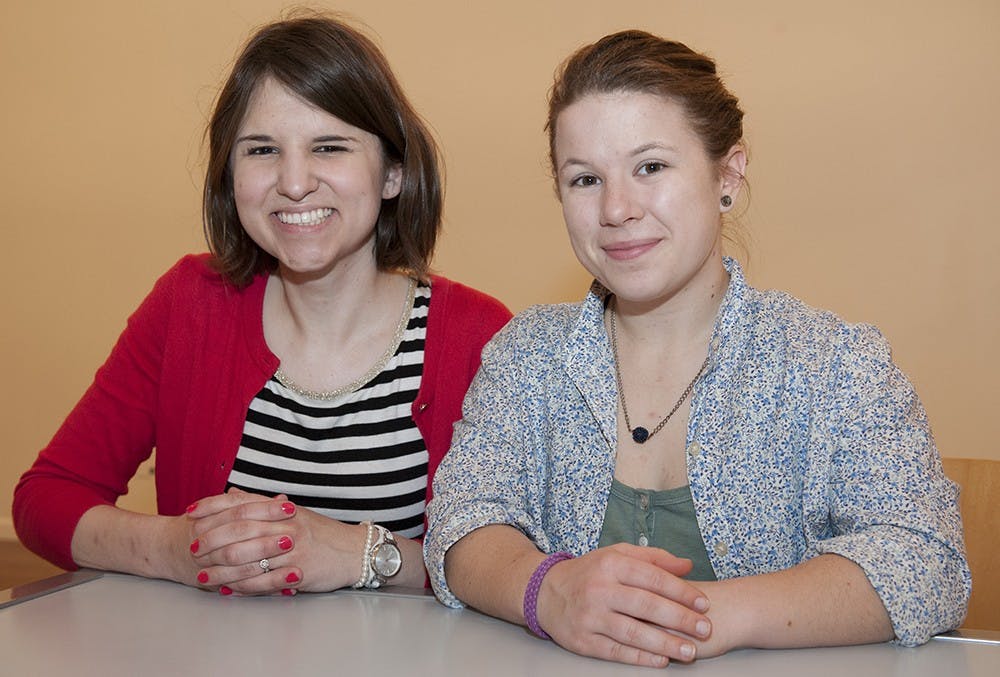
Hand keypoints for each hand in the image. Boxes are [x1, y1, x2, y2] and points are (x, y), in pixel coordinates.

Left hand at [186, 488, 365, 594]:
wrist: (355, 551)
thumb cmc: (322, 533)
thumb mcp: (292, 513)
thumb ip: (260, 504)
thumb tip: (233, 492)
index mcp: (281, 509)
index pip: (241, 503)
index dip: (213, 506)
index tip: (191, 512)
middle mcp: (285, 525)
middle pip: (239, 529)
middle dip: (211, 539)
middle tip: (191, 548)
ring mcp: (292, 548)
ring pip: (247, 558)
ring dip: (221, 569)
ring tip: (202, 576)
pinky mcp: (298, 571)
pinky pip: (264, 580)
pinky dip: (242, 586)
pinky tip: (228, 590)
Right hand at [535, 543, 711, 666]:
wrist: (546, 593)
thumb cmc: (590, 573)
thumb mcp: (617, 555)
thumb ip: (653, 558)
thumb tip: (687, 565)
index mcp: (611, 564)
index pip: (652, 577)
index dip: (681, 591)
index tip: (704, 603)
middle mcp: (599, 589)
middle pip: (646, 605)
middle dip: (680, 619)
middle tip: (705, 629)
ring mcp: (590, 616)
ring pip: (633, 632)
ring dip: (665, 643)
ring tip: (689, 651)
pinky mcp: (582, 640)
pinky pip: (616, 651)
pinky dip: (641, 658)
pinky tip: (661, 660)